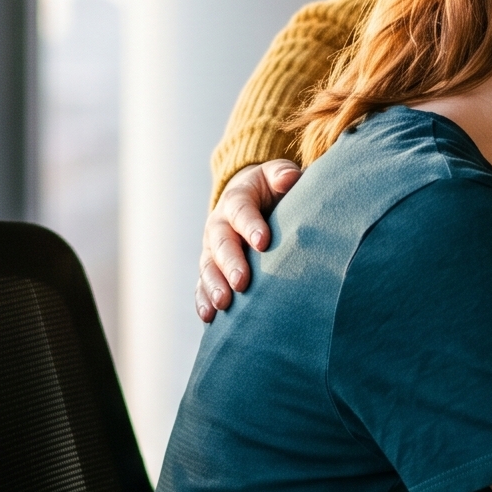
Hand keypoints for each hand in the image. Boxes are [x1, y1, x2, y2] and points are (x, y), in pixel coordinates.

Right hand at [197, 159, 302, 320]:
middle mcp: (219, 224)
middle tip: (242, 282)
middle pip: (221, 243)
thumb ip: (283, 174)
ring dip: (214, 286)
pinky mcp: (210, 267)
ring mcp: (211, 248)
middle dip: (231, 263)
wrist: (248, 199)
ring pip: (208, 267)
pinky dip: (203, 300)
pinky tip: (209, 317)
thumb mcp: (276, 175)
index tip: (263, 242)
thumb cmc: (270, 189)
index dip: (251, 225)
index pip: (241, 210)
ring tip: (224, 304)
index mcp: (237, 199)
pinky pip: (202, 284)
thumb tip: (289, 178)